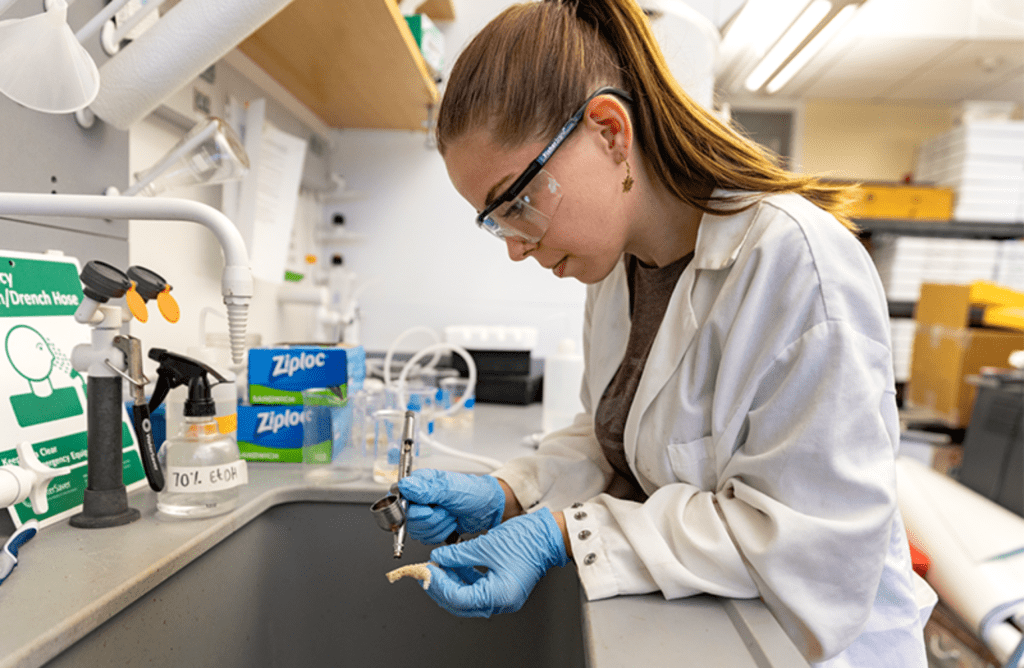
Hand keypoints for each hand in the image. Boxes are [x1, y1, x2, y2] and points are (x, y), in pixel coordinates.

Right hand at [396, 469, 504, 543]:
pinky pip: (426, 539)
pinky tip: (451, 525)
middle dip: (431, 520)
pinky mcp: (430, 527)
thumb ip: (427, 489)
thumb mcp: (451, 489)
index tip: (428, 511)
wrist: (488, 508)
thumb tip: (405, 485)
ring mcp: (424, 513)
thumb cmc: (474, 493)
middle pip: (408, 519)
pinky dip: (441, 535)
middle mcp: (419, 498)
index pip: (399, 499)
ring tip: (451, 516)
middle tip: (446, 511)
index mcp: (420, 484)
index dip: (412, 510)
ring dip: (438, 527)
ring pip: (417, 531)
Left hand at [423, 507, 568, 617]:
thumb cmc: (526, 540)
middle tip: (427, 571)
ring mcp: (503, 598)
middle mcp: (502, 602)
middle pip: (461, 603)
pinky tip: (456, 566)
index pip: (458, 598)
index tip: (426, 570)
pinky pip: (478, 591)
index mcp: (499, 595)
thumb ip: (458, 555)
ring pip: (468, 599)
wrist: (548, 536)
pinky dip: (465, 580)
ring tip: (439, 566)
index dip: (438, 584)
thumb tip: (439, 558)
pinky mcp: (503, 589)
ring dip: (452, 583)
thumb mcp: (485, 545)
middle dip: (442, 587)